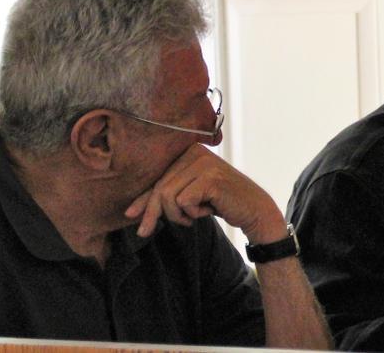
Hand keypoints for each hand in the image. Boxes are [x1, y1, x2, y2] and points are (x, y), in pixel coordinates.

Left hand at [124, 144, 285, 243]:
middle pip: (160, 188)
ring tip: (195, 216)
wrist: (254, 210)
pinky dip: (192, 214)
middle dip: (153, 213)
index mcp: (189, 151)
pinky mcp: (210, 178)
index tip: (130, 215)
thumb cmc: (222, 202)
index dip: (144, 199)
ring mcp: (204, 163)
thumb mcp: (191, 196)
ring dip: (178, 215)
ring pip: (168, 197)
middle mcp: (195, 153)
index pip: (159, 178)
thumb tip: (131, 211)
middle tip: (145, 232)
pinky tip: (208, 211)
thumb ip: (166, 196)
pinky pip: (183, 202)